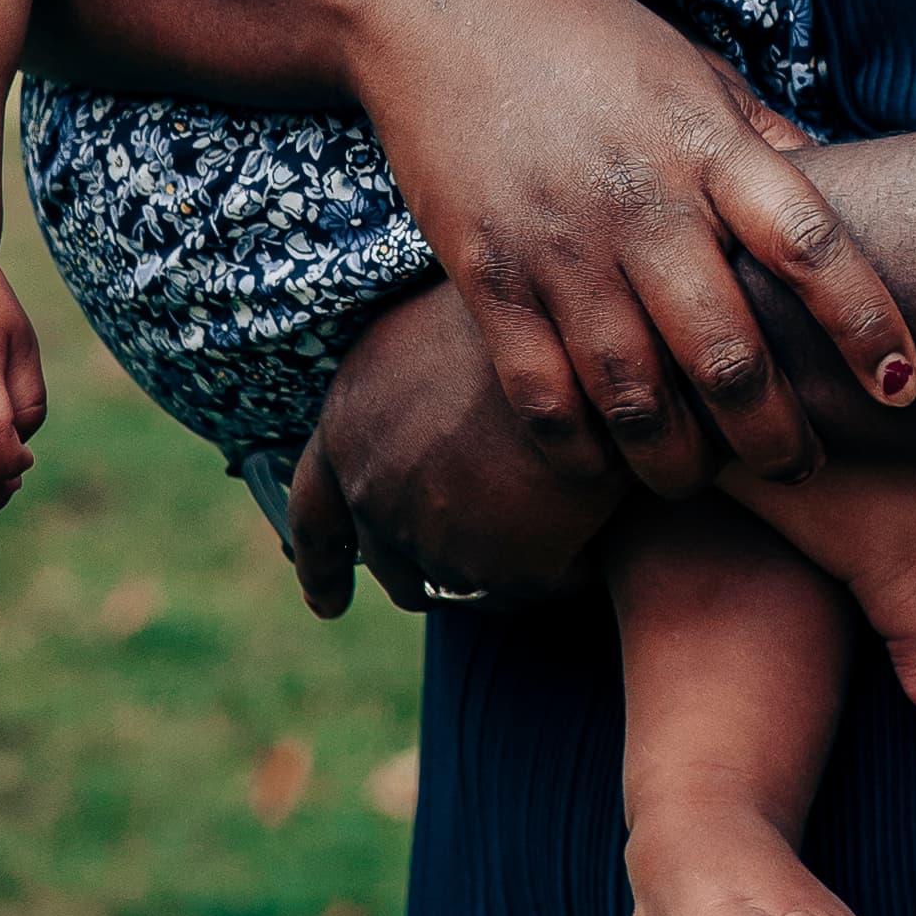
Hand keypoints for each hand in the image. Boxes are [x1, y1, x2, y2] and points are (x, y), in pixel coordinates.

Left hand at [282, 282, 615, 617]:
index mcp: (347, 429)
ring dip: (507, 562)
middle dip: (429, 570)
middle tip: (481, 554)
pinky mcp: (501, 569)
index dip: (322, 567)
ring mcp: (432, 536)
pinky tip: (600, 525)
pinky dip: (567, 566)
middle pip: (396, 565)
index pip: (315, 517)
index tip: (328, 605)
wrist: (587, 329)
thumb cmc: (517, 310)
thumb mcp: (428, 336)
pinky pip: (536, 584)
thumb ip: (401, 402)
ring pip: (469, 580)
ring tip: (562, 516)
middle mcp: (373, 489)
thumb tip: (411, 442)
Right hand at [331, 0, 915, 491]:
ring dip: (683, 462)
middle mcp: (642, 201)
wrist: (442, 2)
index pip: (810, 244)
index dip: (867, 324)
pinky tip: (611, 470)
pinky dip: (581, 453)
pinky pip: (541, 395)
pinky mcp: (488, 277)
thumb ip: (770, 148)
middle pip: (728, 350)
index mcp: (710, 143)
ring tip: (709, 480)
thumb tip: (857, 210)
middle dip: (777, 435)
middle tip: (807, 469)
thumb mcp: (701, 73)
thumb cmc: (596, 41)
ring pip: (636, 395)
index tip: (907, 387)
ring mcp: (560, 246)